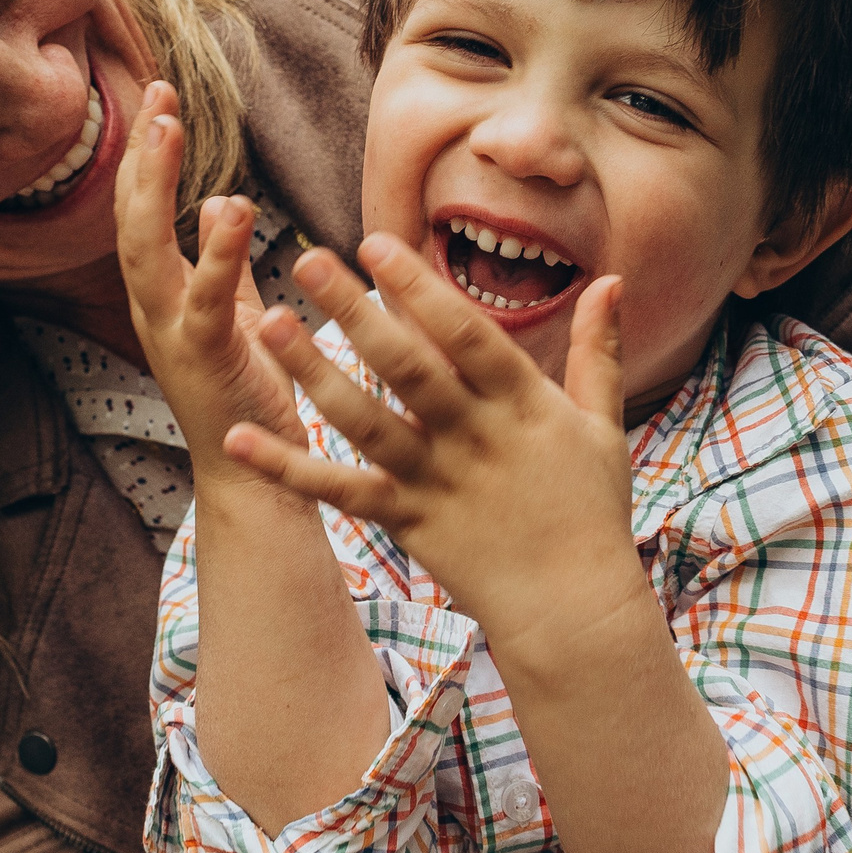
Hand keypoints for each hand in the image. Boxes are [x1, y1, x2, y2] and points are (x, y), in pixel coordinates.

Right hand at [113, 82, 298, 472]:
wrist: (251, 475)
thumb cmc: (245, 393)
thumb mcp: (233, 314)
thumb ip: (223, 262)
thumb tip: (217, 203)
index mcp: (161, 295)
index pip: (140, 212)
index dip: (145, 156)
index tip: (159, 100)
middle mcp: (154, 309)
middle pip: (129, 218)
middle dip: (140, 155)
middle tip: (156, 94)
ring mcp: (172, 334)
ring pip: (146, 250)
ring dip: (154, 186)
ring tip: (168, 128)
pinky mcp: (205, 358)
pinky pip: (205, 298)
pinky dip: (217, 252)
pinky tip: (235, 207)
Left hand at [221, 234, 636, 638]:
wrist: (574, 609)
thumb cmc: (592, 514)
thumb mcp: (604, 427)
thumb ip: (598, 351)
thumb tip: (611, 282)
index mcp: (522, 404)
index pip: (466, 334)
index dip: (420, 288)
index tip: (376, 243)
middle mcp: (474, 437)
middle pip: (406, 366)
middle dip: (355, 310)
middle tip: (305, 260)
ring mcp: (436, 481)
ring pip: (365, 421)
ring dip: (314, 372)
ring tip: (268, 325)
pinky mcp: (407, 523)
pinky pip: (340, 491)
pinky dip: (290, 468)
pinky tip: (240, 438)